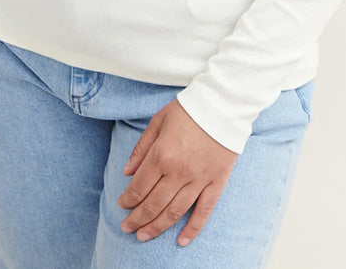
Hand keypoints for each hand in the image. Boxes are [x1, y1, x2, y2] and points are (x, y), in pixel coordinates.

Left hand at [117, 96, 238, 245]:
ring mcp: (199, 179)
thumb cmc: (188, 110)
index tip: (122, 206)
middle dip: (137, 219)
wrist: (223, 104)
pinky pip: (204, 211)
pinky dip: (192, 229)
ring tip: (143, 236)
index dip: (128, 199)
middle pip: (154, 204)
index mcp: (162, 154)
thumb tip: (127, 172)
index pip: (139, 186)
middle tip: (126, 228)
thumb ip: (142, 148)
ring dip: (157, 227)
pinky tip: (181, 241)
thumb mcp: (158, 121)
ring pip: (174, 212)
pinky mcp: (217, 182)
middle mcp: (179, 171)